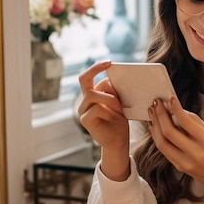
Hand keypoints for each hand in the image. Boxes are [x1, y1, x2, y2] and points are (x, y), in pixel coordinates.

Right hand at [78, 61, 129, 180]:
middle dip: (95, 69)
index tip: (110, 62)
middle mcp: (84, 100)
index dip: (98, 67)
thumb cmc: (119, 121)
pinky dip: (108, 110)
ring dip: (109, 98)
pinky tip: (116, 115)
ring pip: (92, 94)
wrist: (118, 141)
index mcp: (91, 94)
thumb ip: (114, 91)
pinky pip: (96, 108)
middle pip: (83, 79)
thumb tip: (117, 78)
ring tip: (120, 106)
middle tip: (109, 64)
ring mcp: (83, 110)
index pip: (88, 76)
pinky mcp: (85, 120)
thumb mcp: (119, 102)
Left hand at [148, 96, 203, 198]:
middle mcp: (195, 153)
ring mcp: (185, 162)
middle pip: (169, 132)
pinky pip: (164, 150)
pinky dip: (157, 137)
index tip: (171, 99)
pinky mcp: (178, 167)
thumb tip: (178, 110)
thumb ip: (195, 121)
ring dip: (155, 125)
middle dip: (160, 115)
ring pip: (162, 142)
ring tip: (153, 113)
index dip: (175, 108)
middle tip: (157, 103)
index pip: (186, 121)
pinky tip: (155, 127)